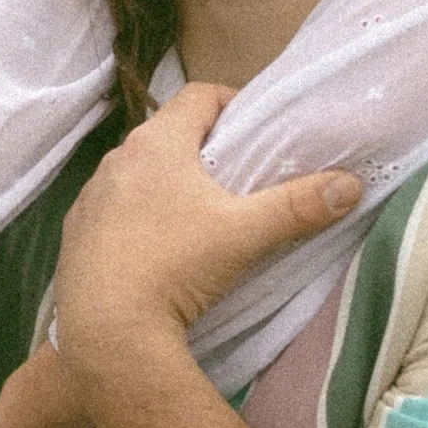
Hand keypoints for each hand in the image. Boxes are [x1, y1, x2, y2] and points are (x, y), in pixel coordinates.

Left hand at [54, 85, 359, 393]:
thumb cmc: (176, 267)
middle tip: (240, 175)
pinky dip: (138, 218)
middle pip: (168, 134)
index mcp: (156, 143)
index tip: (258, 127)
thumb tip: (351, 184)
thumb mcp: (245, 234)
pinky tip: (158, 250)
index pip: (199, 95)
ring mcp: (91, 197)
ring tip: (202, 215)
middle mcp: (116, 159)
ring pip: (138, 174)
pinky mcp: (75, 234)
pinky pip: (113, 210)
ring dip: (168, 183)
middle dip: (204, 148)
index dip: (232, 103)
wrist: (105, 332)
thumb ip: (299, 205)